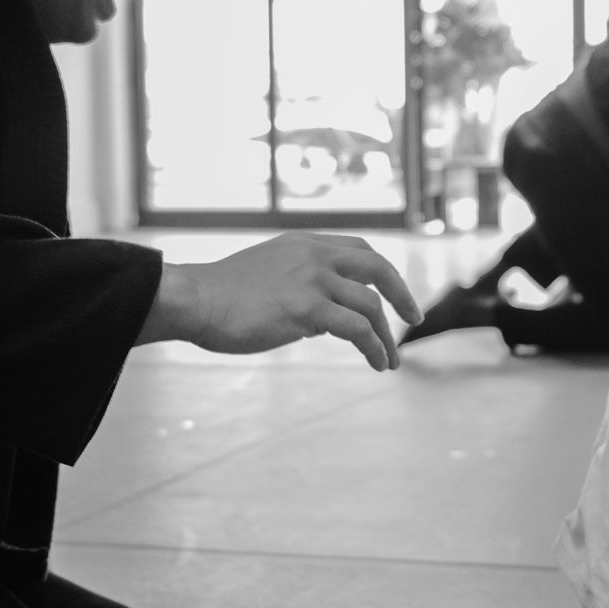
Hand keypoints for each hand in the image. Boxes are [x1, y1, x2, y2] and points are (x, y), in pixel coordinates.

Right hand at [142, 233, 422, 371]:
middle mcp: (314, 256)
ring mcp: (312, 280)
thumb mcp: (268, 276)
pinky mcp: (306, 308)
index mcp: (304, 244)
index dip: (382, 272)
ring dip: (386, 336)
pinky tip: (377, 363)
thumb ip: (300, 289)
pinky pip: (356, 329)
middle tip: (414, 317)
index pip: (359, 250)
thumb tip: (325, 322)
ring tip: (389, 361)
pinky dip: (373, 347)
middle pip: (377, 269)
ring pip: (370, 305)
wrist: (194, 300)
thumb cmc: (222, 296)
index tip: (393, 293)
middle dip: (402, 294)